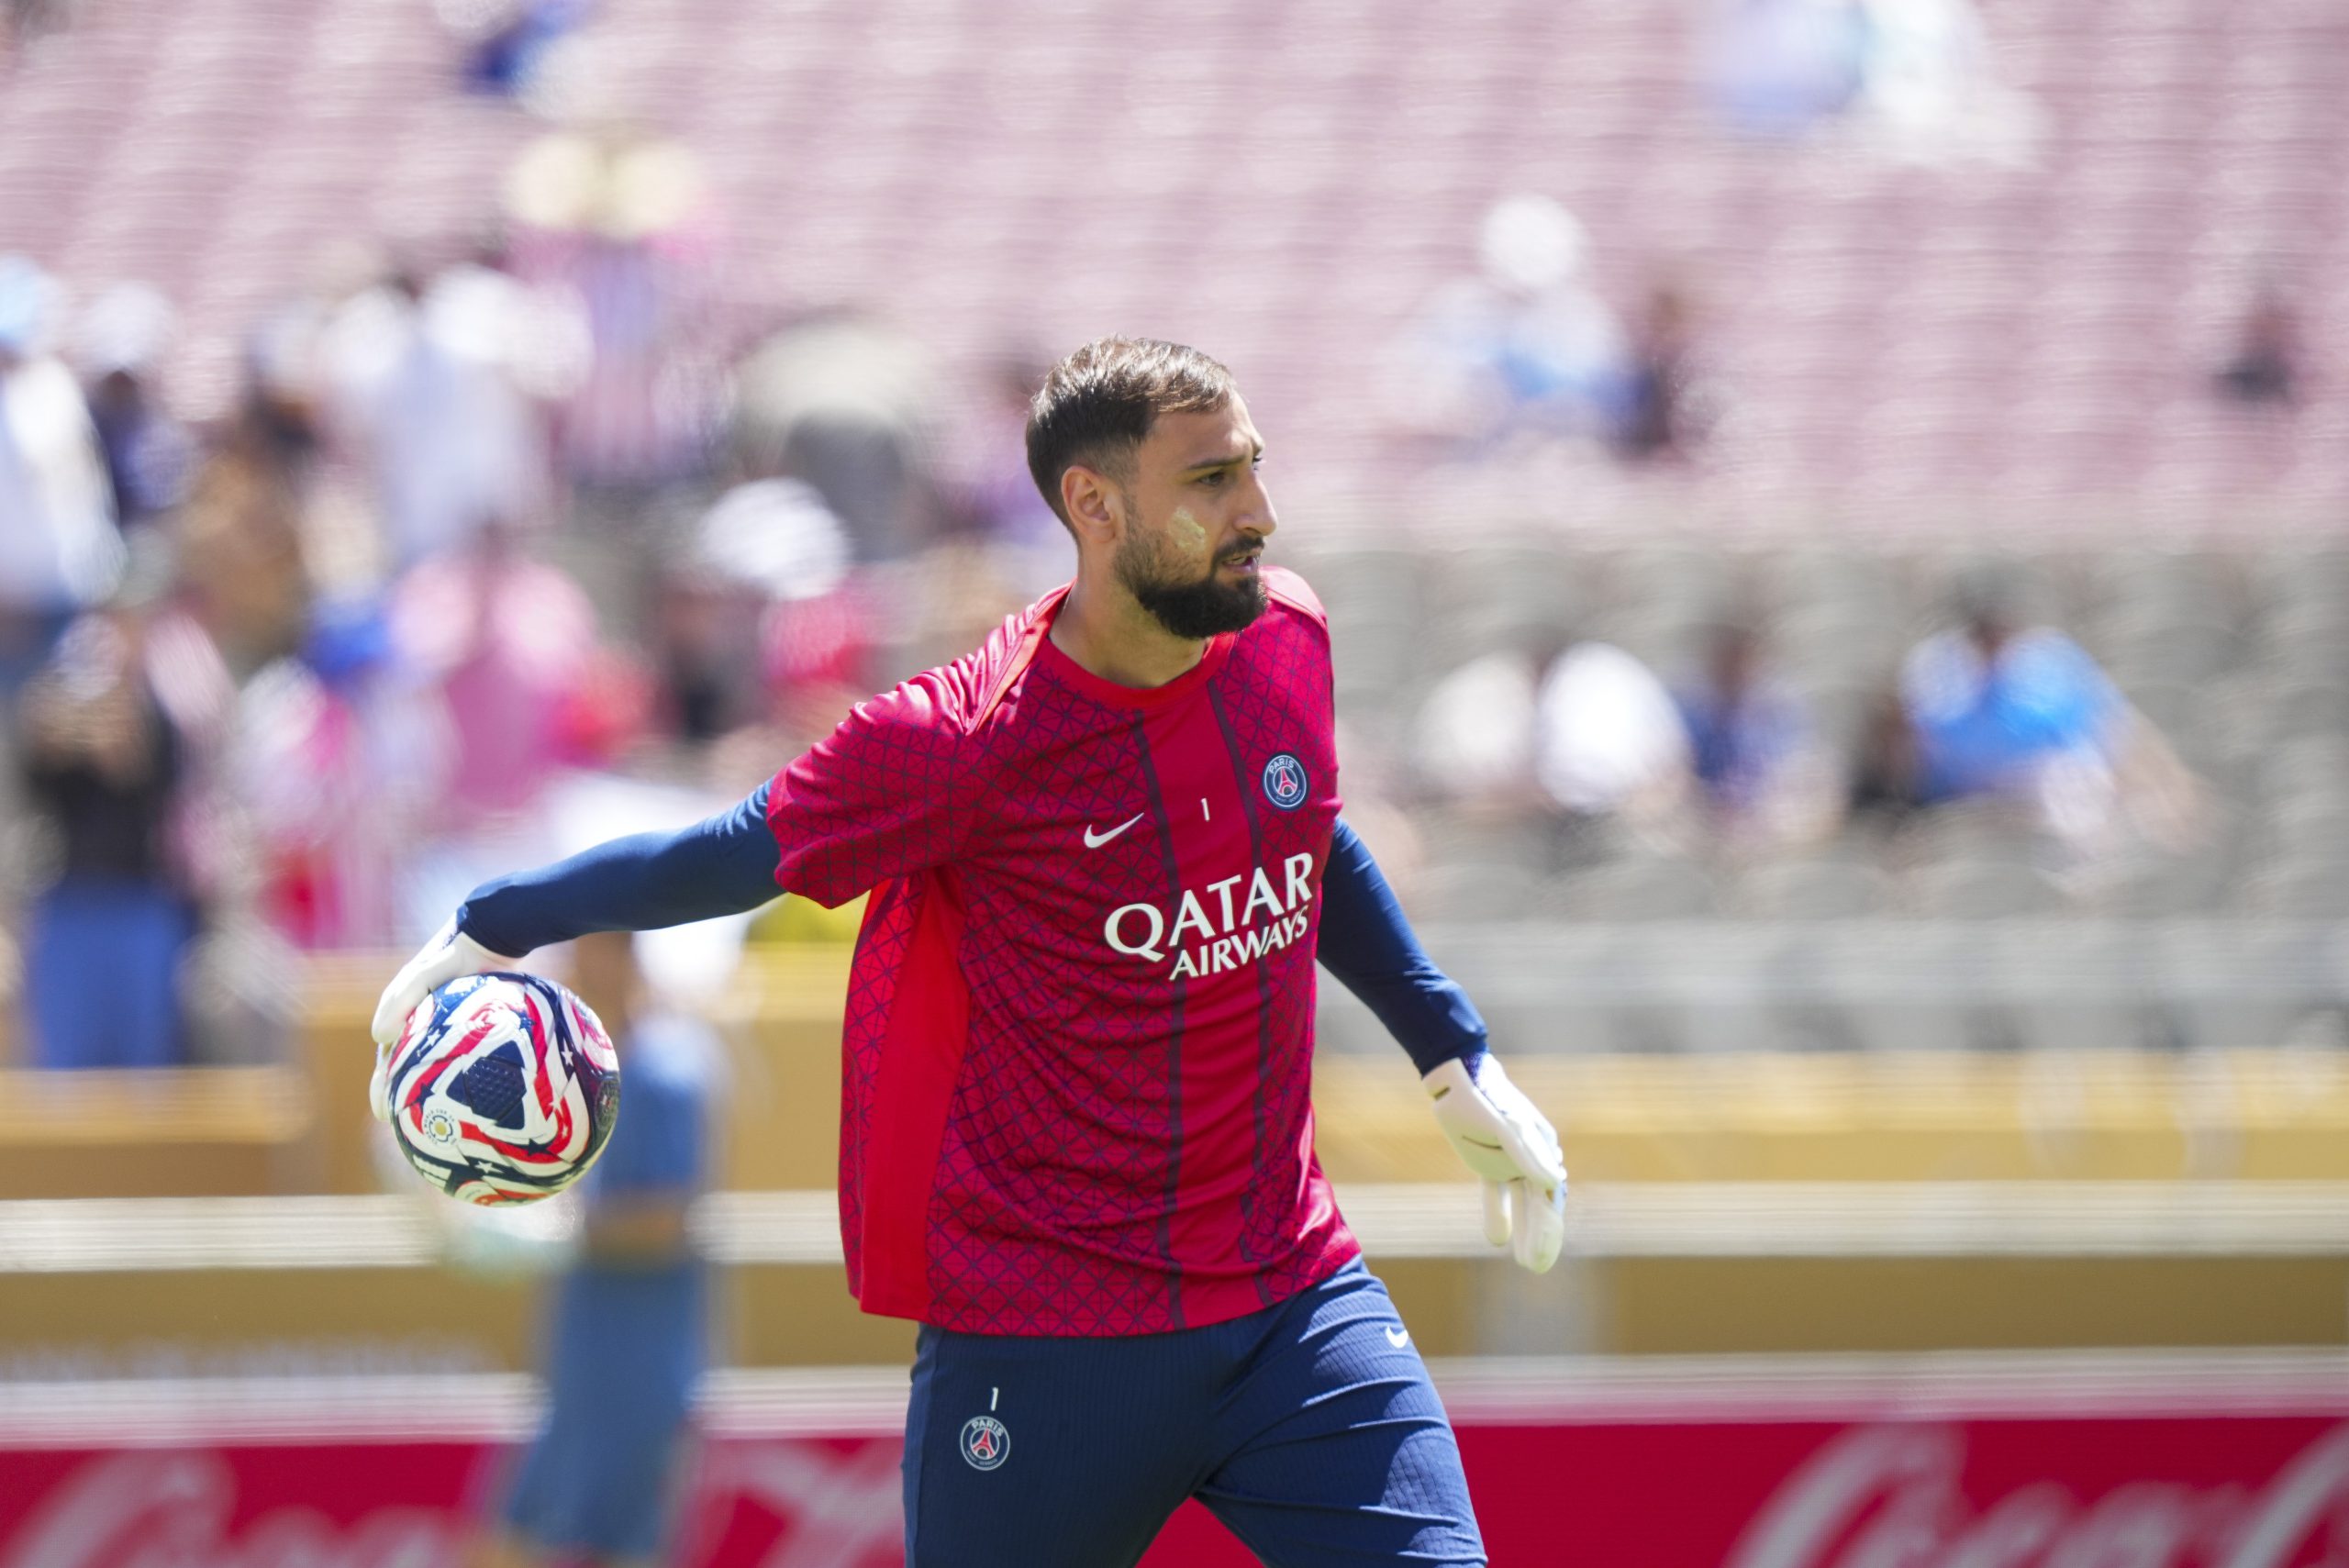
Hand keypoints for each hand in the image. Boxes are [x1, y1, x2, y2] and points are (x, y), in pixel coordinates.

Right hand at [369, 919, 519, 1121]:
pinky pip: (466, 1058)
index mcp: (403, 1019)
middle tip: (402, 1127)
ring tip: (436, 1121)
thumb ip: (400, 1001)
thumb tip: (378, 1038)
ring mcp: (447, 1027)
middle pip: (407, 1070)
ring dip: (429, 1092)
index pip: (388, 1061)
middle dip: (401, 1098)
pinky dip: (462, 1077)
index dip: (382, 1088)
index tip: (382, 1113)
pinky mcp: (472, 1026)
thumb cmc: (453, 956)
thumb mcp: (422, 975)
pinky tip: (478, 1097)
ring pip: (435, 1067)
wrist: (489, 937)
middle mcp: (422, 1026)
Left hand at [1423, 1051, 1567, 1273]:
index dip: (1548, 1229)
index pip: (1551, 1197)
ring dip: (1525, 1229)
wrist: (1459, 1076)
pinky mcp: (1489, 1160)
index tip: (1541, 1256)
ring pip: (1522, 1202)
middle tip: (1536, 1267)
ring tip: (1527, 1262)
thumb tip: (1556, 1183)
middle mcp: (1532, 1157)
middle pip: (1540, 1204)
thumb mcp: (1506, 1128)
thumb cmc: (1484, 1099)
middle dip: (1541, 1236)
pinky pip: (1496, 1191)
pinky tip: (1497, 1239)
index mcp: (1542, 1150)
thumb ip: (1528, 1156)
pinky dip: (1498, 1213)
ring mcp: (1512, 1160)